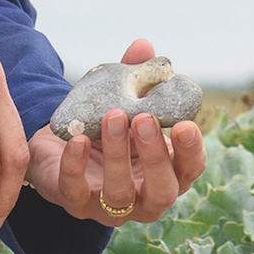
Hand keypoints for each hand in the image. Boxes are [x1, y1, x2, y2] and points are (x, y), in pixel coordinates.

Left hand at [26, 37, 206, 229]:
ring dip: (117, 156)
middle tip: (144, 119)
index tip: (185, 124)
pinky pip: (76, 191)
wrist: (62, 142)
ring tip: (113, 116)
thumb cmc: (107, 125)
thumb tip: (144, 46)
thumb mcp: (125, 100)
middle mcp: (145, 197)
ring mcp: (110, 206)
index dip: (191, 151)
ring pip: (120, 193)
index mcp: (167, 172)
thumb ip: (137, 77)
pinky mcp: (75, 203)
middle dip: (155, 156)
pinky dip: (76, 166)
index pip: (190, 169)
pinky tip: (78, 140)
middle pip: (162, 191)